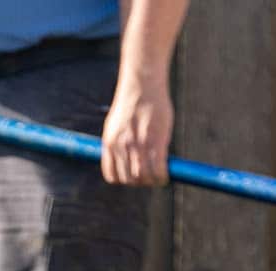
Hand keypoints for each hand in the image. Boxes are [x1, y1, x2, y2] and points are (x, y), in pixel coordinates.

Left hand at [101, 69, 173, 185]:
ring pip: (143, 177)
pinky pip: (158, 168)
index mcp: (110, 144)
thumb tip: (125, 156)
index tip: (133, 177)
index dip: (123, 180)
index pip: (112, 176)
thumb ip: (119, 141)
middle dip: (140, 182)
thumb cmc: (133, 102)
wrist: (142, 84)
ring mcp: (138, 145)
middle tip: (150, 178)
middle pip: (129, 179)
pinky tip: (165, 175)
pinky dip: (162, 176)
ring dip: (152, 181)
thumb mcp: (116, 124)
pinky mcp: (155, 141)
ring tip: (158, 178)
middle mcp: (121, 147)